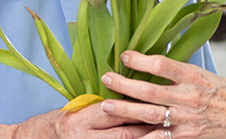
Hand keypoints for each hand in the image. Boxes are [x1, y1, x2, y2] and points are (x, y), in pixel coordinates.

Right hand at [4, 100, 166, 138]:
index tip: (156, 100)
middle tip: (169, 119)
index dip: (136, 106)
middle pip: (122, 132)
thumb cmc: (56, 122)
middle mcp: (84, 135)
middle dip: (146, 127)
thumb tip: (128, 90)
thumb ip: (99, 103)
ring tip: (166, 135)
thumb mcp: (74, 108)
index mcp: (80, 118)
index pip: (113, 110)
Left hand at [99, 51, 225, 137]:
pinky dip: (141, 137)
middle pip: (149, 90)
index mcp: (195, 77)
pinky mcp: (186, 136)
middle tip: (105, 77)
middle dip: (123, 84)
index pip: (162, 64)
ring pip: (148, 114)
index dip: (140, 59)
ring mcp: (186, 119)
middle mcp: (189, 98)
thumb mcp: (208, 75)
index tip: (125, 55)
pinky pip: (158, 138)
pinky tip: (125, 135)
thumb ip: (182, 73)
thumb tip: (155, 63)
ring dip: (124, 110)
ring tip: (105, 105)